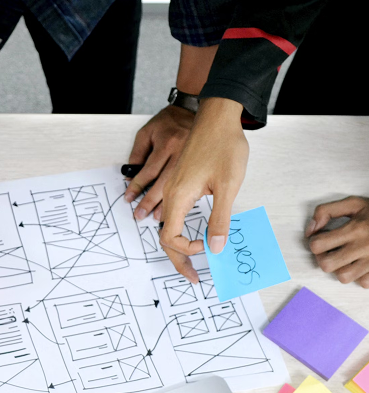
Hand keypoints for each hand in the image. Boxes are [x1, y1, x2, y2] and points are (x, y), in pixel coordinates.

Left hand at [125, 106, 194, 221]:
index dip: (137, 186)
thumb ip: (137, 154)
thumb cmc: (169, 122)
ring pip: (178, 186)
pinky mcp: (202, 163)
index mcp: (167, 143)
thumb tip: (130, 177)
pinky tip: (178, 207)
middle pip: (164, 182)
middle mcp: (181, 152)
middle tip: (140, 215)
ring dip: (167, 204)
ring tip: (157, 217)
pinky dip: (183, 197)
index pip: (149, 170)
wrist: (196, 111)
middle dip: (150, 201)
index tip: (129, 198)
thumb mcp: (146, 132)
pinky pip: (191, 184)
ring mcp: (194, 159)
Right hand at [160, 98, 247, 282]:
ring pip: (166, 225)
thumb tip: (215, 247)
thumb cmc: (224, 145)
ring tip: (191, 260)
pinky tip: (192, 234)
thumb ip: (220, 219)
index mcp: (179, 196)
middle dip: (177, 259)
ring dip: (177, 246)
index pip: (170, 237)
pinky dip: (179, 230)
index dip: (186, 250)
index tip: (206, 248)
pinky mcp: (179, 182)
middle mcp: (171, 194)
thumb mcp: (228, 186)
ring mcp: (173, 188)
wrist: (218, 116)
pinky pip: (172, 213)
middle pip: (164, 236)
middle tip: (192, 277)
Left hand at [307, 196, 368, 287]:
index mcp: (354, 229)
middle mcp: (363, 247)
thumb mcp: (353, 204)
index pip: (318, 245)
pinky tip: (361, 264)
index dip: (315, 241)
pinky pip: (363, 282)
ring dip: (340, 268)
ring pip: (343, 277)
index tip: (322, 238)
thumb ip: (326, 211)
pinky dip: (360, 276)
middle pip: (327, 265)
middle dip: (323, 258)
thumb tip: (311, 230)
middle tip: (330, 250)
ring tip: (345, 258)